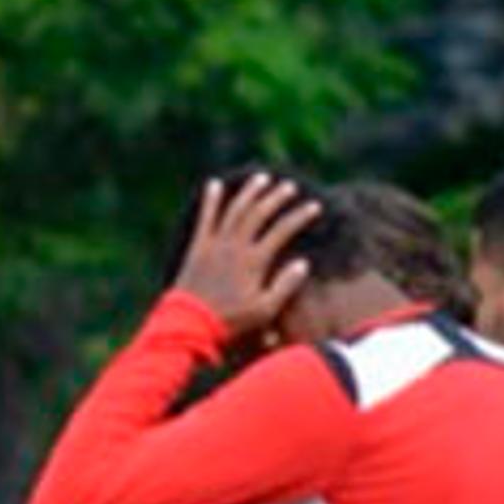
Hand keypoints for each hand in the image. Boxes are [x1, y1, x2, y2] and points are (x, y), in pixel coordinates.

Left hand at [169, 171, 321, 342]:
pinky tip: (214, 184)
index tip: (314, 206)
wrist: (189, 324)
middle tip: (289, 187)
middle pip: (259, 213)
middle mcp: (235, 247)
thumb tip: (303, 263)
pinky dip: (210, 200)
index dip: (300, 216)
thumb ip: (285, 286)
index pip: (283, 230)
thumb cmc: (231, 321)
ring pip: (234, 210)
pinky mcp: (197, 247)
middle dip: (276, 198)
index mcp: (255, 261)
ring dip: (249, 193)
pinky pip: (205, 218)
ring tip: (261, 179)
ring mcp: (214, 245)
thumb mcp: (264, 310)